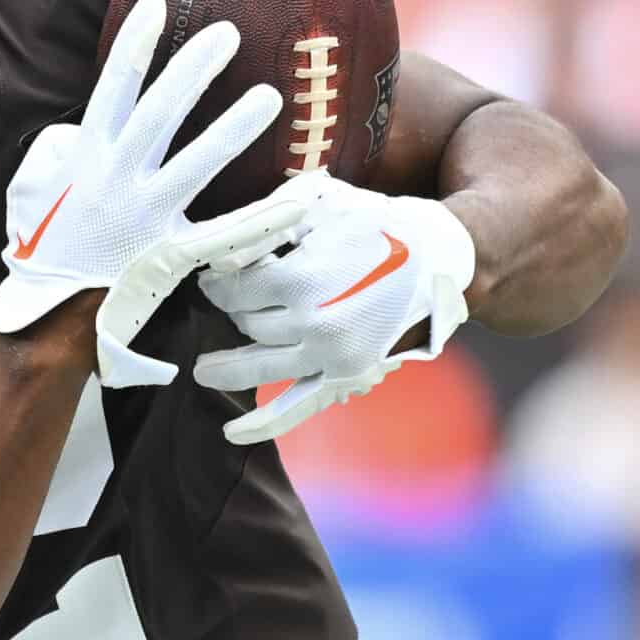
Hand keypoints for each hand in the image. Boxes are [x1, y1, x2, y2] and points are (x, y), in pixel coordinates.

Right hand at [0, 0, 311, 386]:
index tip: (156, 6)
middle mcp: (114, 180)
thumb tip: (86, 125)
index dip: (133, 45)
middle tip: (228, 33)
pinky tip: (298, 198)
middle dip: (192, 70)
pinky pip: (225, 232)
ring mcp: (144, 216)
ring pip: (195, 164)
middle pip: (158, 114)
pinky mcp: (171, 253)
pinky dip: (264, 216)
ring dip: (232, 128)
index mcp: (87, 159)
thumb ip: (65, 152)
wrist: (50, 319)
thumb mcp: (40, 191)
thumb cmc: (49, 251)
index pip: (111, 89)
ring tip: (270, 96)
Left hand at [195, 171, 475, 441]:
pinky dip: (262, 423)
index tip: (211, 279)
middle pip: (247, 324)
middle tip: (228, 303)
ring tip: (204, 368)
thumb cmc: (375, 223)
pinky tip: (232, 432)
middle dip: (233, 311)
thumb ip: (265, 224)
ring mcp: (330, 356)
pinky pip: (297, 406)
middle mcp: (312, 325)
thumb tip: (218, 250)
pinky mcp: (345, 376)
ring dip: (227, 368)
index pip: (234, 290)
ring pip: (259, 364)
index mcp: (301, 281)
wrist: (436, 259)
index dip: (218, 284)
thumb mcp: (319, 206)